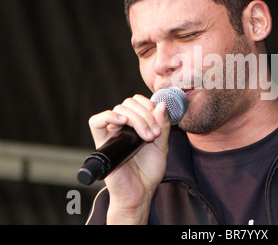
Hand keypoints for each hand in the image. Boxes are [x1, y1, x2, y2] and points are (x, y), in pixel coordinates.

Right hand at [88, 94, 171, 223]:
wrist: (140, 192)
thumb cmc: (149, 171)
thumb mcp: (162, 144)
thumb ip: (163, 125)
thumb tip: (162, 104)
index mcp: (136, 124)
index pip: (137, 101)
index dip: (149, 105)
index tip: (159, 119)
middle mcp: (122, 126)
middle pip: (129, 103)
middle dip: (146, 115)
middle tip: (155, 134)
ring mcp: (111, 133)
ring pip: (119, 109)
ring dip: (137, 119)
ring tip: (148, 137)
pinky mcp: (102, 143)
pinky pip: (96, 122)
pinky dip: (109, 116)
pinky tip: (123, 121)